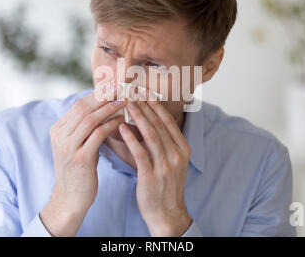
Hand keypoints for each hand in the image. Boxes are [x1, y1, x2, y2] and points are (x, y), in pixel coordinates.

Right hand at [40, 81, 124, 235]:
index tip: (113, 86)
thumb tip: (102, 107)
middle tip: (121, 88)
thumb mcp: (76, 146)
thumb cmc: (79, 171)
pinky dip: (111, 125)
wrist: (70, 199)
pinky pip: (97, 135)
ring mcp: (68, 147)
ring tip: (124, 101)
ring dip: (109, 108)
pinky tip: (122, 120)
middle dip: (104, 96)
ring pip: (90, 119)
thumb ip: (84, 128)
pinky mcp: (80, 159)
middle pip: (83, 108)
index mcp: (58, 130)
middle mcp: (60, 136)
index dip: (97, 94)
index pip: (79, 105)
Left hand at [118, 95, 192, 236]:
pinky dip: (130, 138)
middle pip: (159, 124)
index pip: (168, 121)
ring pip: (150, 135)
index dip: (155, 105)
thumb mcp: (172, 162)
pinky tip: (121, 127)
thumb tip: (149, 121)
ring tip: (126, 102)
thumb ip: (164, 143)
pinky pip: (140, 152)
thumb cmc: (165, 185)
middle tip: (132, 91)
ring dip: (137, 116)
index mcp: (183, 148)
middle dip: (144, 105)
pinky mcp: (152, 176)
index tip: (144, 91)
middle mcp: (177, 155)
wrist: (167, 213)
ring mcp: (166, 165)